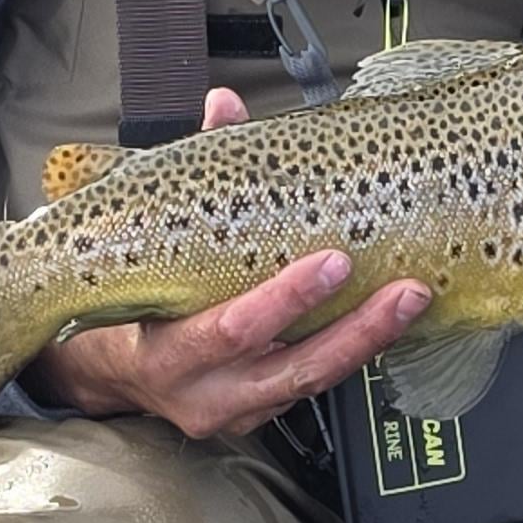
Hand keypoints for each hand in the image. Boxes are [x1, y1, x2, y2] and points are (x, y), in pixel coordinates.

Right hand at [31, 87, 431, 437]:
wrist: (109, 368)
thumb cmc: (133, 298)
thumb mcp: (151, 243)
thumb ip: (190, 172)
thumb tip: (224, 104)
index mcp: (164, 351)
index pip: (231, 330)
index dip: (285, 300)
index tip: (330, 262)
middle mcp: (201, 393)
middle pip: (290, 369)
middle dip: (352, 330)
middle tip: (403, 291)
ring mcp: (235, 412)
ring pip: (312, 383)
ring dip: (368, 343)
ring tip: (412, 300)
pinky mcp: (260, 418)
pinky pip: (312, 388)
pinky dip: (351, 354)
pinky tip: (387, 322)